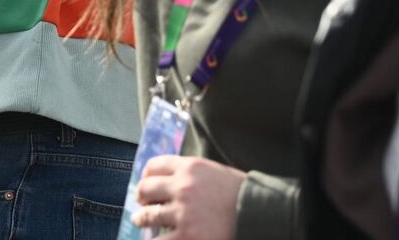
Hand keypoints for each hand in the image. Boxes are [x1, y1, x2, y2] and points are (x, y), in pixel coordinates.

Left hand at [130, 155, 244, 239]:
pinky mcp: (187, 236)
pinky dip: (153, 239)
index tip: (145, 182)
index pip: (155, 165)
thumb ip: (193, 175)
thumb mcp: (216, 173)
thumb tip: (172, 182)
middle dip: (141, 196)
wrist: (259, 213)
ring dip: (141, 218)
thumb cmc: (242, 194)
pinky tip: (152, 238)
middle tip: (140, 203)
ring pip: (148, 215)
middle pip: (147, 188)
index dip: (146, 175)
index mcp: (190, 167)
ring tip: (140, 220)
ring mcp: (183, 212)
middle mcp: (183, 187)